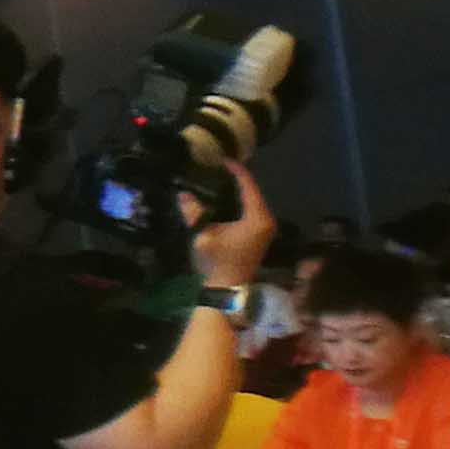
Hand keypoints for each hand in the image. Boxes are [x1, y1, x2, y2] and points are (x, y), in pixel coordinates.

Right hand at [188, 153, 275, 290]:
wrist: (227, 289)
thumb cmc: (217, 262)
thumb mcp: (203, 236)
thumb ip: (194, 213)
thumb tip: (182, 194)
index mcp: (257, 218)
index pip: (248, 186)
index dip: (236, 171)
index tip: (223, 160)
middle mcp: (267, 220)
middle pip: (253, 192)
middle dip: (238, 179)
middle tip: (220, 168)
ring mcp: (266, 228)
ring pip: (254, 201)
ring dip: (239, 191)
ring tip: (222, 179)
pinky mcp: (261, 234)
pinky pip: (253, 210)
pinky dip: (242, 202)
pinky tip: (228, 197)